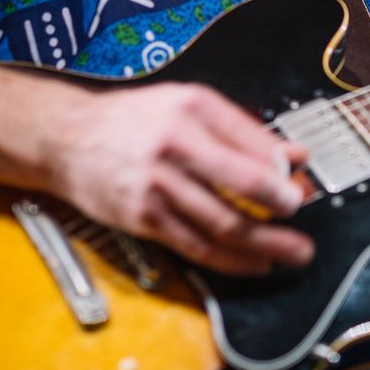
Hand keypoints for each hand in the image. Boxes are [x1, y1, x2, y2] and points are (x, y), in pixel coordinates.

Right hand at [45, 82, 313, 276]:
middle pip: (241, 184)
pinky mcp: (143, 218)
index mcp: (191, 109)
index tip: (302, 186)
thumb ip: (242, 130)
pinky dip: (231, 259)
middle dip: (281, 207)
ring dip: (265, 243)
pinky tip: (255, 263)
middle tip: (303, 220)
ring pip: (222, 222)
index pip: (251, 143)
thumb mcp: (186, 106)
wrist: (66, 138)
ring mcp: (156, 185)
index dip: (283, 170)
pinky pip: (196, 245)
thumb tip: (293, 155)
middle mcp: (173, 144)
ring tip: (293, 252)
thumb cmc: (131, 120)